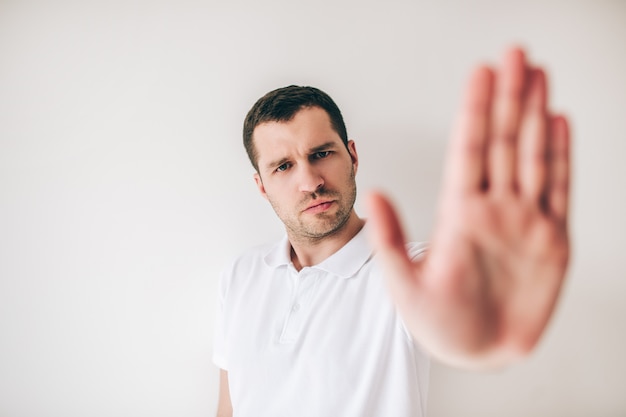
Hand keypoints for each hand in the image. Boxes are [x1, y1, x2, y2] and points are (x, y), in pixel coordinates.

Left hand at [367, 47, 570, 368]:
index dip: (475, 111)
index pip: (469, 150)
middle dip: (509, 98)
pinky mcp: (552, 240)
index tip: (480, 73)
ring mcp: (524, 220)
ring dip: (536, 114)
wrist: (476, 352)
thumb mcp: (405, 284)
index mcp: (459, 213)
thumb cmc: (437, 323)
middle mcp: (493, 207)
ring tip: (537, 75)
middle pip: (504, 142)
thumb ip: (391, 238)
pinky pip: (559, 190)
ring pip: (534, 156)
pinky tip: (558, 122)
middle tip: (515, 55)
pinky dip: (561, 156)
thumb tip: (370, 194)